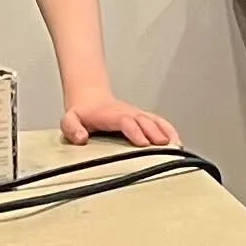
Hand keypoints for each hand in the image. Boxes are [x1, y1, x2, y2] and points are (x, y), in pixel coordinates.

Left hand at [63, 91, 181, 148]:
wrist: (90, 99)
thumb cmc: (82, 113)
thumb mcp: (69, 120)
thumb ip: (72, 128)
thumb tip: (82, 138)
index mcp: (110, 115)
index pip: (125, 121)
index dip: (135, 131)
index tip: (143, 143)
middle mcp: (127, 113)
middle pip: (144, 121)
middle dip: (154, 132)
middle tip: (164, 146)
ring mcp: (136, 114)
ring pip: (154, 120)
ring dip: (165, 131)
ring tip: (175, 145)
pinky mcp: (142, 118)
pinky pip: (158, 122)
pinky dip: (169, 130)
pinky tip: (177, 141)